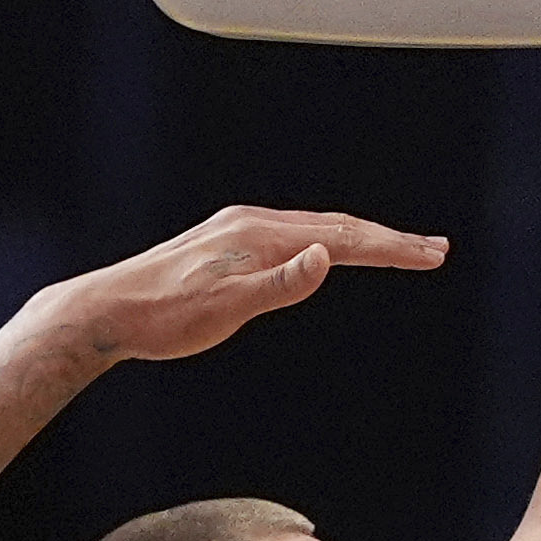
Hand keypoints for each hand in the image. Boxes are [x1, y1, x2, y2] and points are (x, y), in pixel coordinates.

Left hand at [37, 206, 447, 365]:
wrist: (105, 311)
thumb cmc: (163, 318)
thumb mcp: (226, 309)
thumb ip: (281, 283)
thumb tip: (328, 255)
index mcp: (259, 234)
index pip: (341, 238)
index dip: (391, 248)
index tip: (431, 255)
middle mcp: (251, 223)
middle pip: (335, 226)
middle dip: (388, 239)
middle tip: (434, 250)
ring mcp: (238, 231)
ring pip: (314, 229)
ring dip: (360, 238)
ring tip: (396, 248)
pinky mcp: (226, 244)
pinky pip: (292, 235)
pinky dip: (327, 241)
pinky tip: (328, 252)